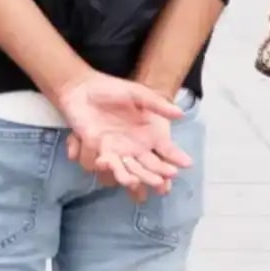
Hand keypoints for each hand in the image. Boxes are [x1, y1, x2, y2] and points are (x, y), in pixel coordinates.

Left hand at [50, 72, 189, 196]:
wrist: (84, 89)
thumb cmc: (113, 90)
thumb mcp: (137, 94)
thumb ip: (157, 104)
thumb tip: (180, 113)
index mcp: (149, 136)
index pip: (166, 152)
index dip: (176, 159)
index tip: (185, 164)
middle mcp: (135, 148)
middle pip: (148, 168)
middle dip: (153, 176)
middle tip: (160, 182)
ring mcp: (115, 151)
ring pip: (125, 172)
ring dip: (128, 177)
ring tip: (132, 181)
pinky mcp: (95, 150)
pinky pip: (98, 163)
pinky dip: (100, 163)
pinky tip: (101, 159)